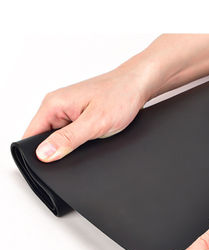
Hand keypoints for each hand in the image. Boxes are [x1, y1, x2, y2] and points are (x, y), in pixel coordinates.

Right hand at [23, 56, 159, 161]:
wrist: (138, 85)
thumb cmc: (121, 95)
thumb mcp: (95, 122)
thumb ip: (68, 139)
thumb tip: (43, 154)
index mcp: (53, 104)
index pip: (30, 136)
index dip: (37, 154)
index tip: (50, 165)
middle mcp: (58, 105)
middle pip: (44, 138)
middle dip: (58, 150)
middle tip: (79, 150)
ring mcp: (69, 109)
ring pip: (61, 137)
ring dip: (72, 144)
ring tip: (90, 138)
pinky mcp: (80, 114)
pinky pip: (73, 132)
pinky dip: (82, 138)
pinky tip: (94, 136)